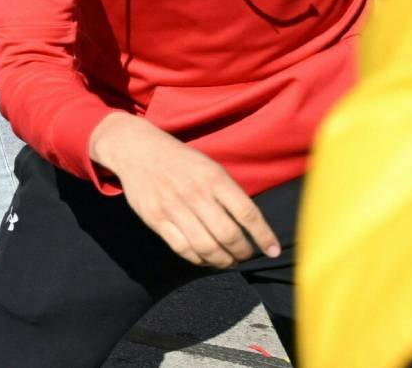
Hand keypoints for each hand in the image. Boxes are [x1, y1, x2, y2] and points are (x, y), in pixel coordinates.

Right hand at [89, 113, 280, 268]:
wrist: (138, 149)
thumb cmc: (180, 160)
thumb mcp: (209, 166)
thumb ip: (227, 192)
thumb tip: (249, 224)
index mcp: (214, 177)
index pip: (247, 212)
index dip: (263, 235)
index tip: (273, 250)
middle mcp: (196, 193)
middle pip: (228, 235)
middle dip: (243, 252)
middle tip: (246, 255)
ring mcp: (174, 207)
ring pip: (206, 247)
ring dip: (223, 261)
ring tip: (229, 261)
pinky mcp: (156, 219)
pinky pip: (183, 249)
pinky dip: (199, 260)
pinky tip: (206, 259)